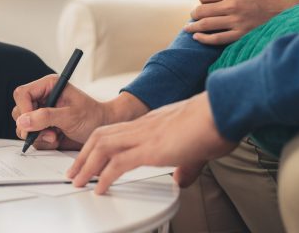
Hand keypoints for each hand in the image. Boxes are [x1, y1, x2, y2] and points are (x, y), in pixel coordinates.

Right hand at [12, 75, 147, 149]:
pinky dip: (42, 142)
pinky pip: (32, 137)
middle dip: (32, 126)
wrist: (103, 129)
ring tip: (56, 137)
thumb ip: (46, 117)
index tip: (31, 123)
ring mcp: (41, 113)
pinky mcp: (43, 127)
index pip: (22, 94)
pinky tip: (57, 139)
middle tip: (50, 133)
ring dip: (38, 136)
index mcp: (49, 86)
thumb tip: (22, 121)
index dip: (24, 109)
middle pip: (19, 112)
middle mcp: (42, 98)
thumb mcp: (71, 116)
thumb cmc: (93, 117)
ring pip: (23, 127)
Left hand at [67, 92, 236, 193]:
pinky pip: (119, 164)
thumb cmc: (216, 121)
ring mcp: (145, 136)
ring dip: (87, 165)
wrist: (224, 108)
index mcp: (151, 123)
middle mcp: (143, 126)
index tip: (90, 158)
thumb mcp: (196, 148)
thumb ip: (185, 163)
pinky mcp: (151, 148)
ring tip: (78, 181)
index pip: (116, 131)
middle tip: (74, 171)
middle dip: (84, 155)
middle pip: (101, 136)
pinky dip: (105, 177)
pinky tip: (100, 188)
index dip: (98, 145)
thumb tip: (181, 178)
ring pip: (103, 147)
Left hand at [184, 0, 298, 44]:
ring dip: (193, 27)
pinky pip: (216, 38)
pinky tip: (197, 38)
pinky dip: (203, 39)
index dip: (201, 0)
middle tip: (193, 17)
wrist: (287, 10)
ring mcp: (236, 21)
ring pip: (205, 25)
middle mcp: (232, 5)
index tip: (203, 5)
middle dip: (194, 14)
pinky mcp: (240, 34)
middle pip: (200, 10)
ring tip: (188, 28)